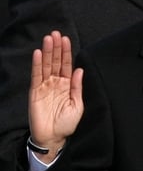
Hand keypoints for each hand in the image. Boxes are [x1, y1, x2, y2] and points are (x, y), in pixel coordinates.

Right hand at [29, 31, 82, 162]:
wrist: (53, 137)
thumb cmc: (67, 123)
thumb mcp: (77, 105)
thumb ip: (76, 87)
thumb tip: (79, 70)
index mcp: (67, 85)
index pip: (66, 65)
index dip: (66, 52)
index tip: (66, 39)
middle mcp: (55, 83)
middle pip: (55, 62)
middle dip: (56, 48)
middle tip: (56, 33)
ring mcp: (45, 86)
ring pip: (46, 65)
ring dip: (47, 52)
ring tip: (48, 38)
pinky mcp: (35, 91)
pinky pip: (36, 76)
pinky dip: (37, 64)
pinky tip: (39, 54)